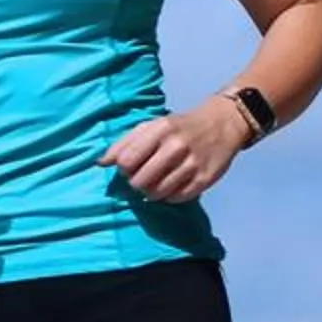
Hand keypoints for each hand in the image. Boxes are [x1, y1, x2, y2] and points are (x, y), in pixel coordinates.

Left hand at [99, 101, 249, 203]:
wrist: (222, 124)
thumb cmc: (179, 127)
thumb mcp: (151, 126)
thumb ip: (123, 143)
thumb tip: (100, 163)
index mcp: (160, 129)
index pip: (126, 161)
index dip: (123, 168)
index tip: (130, 166)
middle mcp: (176, 146)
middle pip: (140, 181)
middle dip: (136, 183)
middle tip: (142, 177)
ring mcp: (192, 163)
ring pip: (157, 193)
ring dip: (152, 192)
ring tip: (157, 182)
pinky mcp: (204, 179)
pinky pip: (176, 198)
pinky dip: (170, 196)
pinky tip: (172, 185)